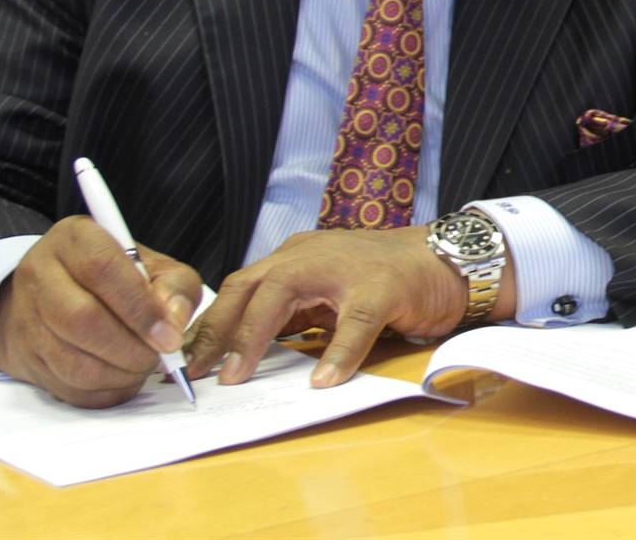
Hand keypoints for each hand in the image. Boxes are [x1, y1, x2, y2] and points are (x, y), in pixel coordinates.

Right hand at [0, 216, 200, 407]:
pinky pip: (66, 387)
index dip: (140, 307)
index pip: (102, 269)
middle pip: (81, 319)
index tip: (169, 336)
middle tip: (158, 357)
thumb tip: (173, 323)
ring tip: (143, 367)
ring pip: (70, 360)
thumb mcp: (154, 266)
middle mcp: (41, 273)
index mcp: (76, 238)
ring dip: (118, 374)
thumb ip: (174, 286)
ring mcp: (26, 317)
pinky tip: (122, 378)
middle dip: (130, 348)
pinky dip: (102, 391)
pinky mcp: (25, 356)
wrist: (59, 292)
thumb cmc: (117, 276)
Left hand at [185, 226, 513, 388]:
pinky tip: (322, 380)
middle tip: (197, 371)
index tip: (186, 359)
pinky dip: (336, 353)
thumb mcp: (330, 293)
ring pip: (286, 293)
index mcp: (298, 256)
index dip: (211, 322)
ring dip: (256, 336)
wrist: (449, 259)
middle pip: (251, 286)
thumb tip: (246, 350)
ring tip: (238, 375)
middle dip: (219, 329)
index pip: (242, 286)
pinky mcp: (383, 288)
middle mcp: (313, 254)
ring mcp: (348, 268)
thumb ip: (294, 311)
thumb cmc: (389, 278)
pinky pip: (354, 323)